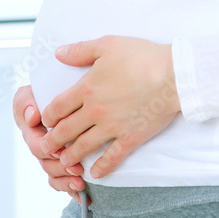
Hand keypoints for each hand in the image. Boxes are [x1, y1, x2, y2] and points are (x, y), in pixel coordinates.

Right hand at [12, 84, 88, 205]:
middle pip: (48, 165)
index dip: (49, 151)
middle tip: (78, 170)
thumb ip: (26, 103)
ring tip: (81, 183)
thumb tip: (33, 117)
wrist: (57, 93)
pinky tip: (85, 198)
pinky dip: (73, 191)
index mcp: (32, 132)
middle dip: (62, 169)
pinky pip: (64, 181)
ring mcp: (51, 156)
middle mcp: (40, 146)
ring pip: (55, 176)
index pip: (38, 146)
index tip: (62, 152)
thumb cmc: (42, 93)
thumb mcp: (28, 94)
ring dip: (67, 182)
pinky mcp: (63, 162)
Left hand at [39, 37, 180, 179]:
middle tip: (45, 147)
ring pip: (83, 147)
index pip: (58, 107)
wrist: (173, 75)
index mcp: (87, 88)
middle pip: (66, 131)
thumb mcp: (108, 44)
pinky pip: (112, 157)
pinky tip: (95, 173)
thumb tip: (58, 53)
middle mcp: (95, 111)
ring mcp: (112, 127)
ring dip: (70, 156)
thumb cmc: (143, 57)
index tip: (46, 121)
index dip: (48, 116)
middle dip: (52, 140)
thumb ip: (80, 50)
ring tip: (63, 161)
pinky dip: (102, 167)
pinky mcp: (130, 137)